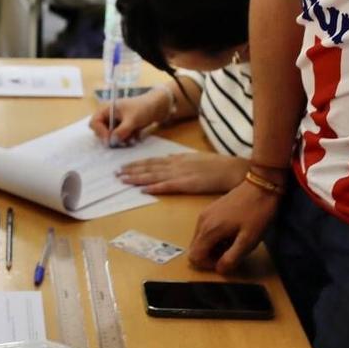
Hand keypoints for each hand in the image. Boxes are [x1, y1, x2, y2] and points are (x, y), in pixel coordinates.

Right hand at [88, 88, 168, 145]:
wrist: (159, 106)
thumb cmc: (143, 108)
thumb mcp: (132, 120)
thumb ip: (121, 131)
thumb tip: (112, 142)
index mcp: (107, 109)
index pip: (95, 122)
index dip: (100, 132)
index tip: (110, 141)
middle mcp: (109, 116)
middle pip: (101, 131)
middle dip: (111, 138)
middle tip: (121, 142)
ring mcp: (117, 122)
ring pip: (111, 136)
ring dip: (120, 140)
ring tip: (131, 140)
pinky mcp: (124, 128)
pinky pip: (120, 137)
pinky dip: (126, 139)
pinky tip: (135, 137)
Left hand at [118, 153, 249, 195]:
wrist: (233, 170)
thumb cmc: (217, 165)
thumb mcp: (196, 157)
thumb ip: (181, 159)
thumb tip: (168, 159)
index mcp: (178, 159)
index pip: (152, 161)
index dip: (136, 164)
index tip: (123, 166)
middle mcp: (176, 165)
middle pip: (149, 168)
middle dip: (131, 170)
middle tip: (115, 173)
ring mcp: (181, 174)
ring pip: (154, 176)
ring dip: (137, 178)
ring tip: (123, 180)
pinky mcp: (188, 184)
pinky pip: (168, 186)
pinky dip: (155, 188)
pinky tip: (144, 190)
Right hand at [187, 175, 280, 273]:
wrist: (262, 185)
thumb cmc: (257, 213)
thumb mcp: (248, 240)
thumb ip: (232, 258)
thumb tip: (220, 270)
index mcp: (209, 230)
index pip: (195, 256)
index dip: (209, 264)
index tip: (226, 259)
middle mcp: (202, 221)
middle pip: (196, 248)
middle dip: (211, 255)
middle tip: (231, 251)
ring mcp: (205, 214)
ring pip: (200, 239)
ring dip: (213, 246)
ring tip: (233, 240)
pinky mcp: (210, 209)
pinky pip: (205, 230)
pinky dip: (215, 236)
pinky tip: (231, 231)